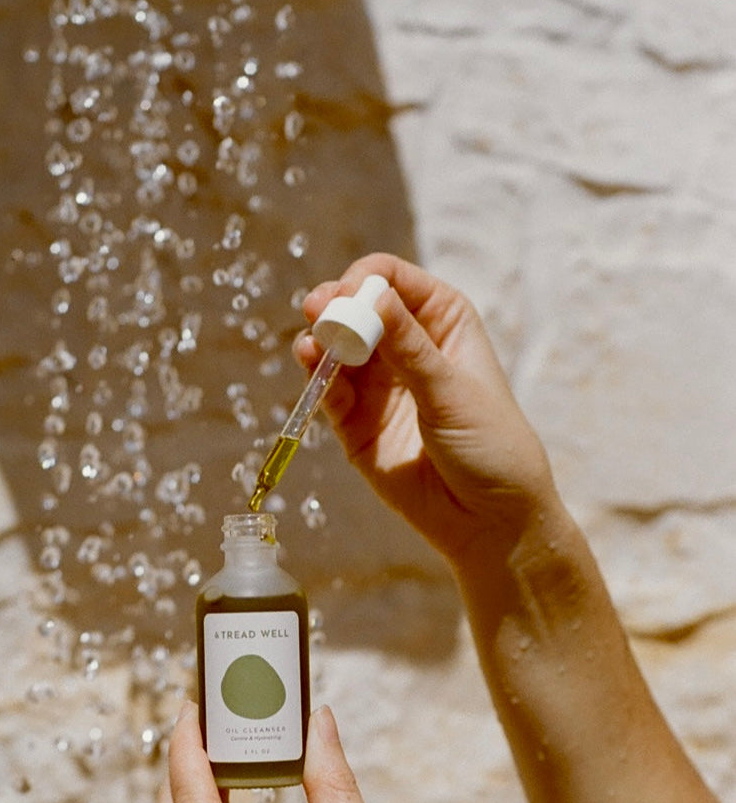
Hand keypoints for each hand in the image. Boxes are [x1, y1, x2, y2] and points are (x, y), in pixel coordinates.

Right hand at [297, 254, 557, 565]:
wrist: (489, 521)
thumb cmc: (491, 447)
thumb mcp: (453, 391)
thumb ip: (409, 347)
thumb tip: (373, 296)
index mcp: (443, 323)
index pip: (395, 281)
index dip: (368, 280)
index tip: (351, 294)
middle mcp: (407, 348)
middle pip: (359, 310)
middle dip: (336, 306)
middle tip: (318, 310)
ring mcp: (379, 387)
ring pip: (338, 349)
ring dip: (321, 340)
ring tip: (312, 342)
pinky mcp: (357, 425)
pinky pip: (329, 393)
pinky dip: (316, 378)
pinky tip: (311, 365)